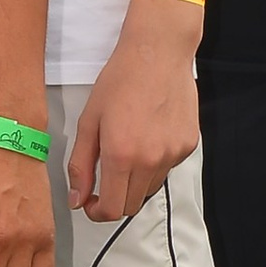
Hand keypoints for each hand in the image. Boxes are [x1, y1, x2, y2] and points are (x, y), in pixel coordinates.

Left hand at [70, 5, 200, 223]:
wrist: (158, 53)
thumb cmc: (120, 80)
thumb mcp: (89, 121)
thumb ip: (80, 165)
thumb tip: (77, 199)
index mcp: (121, 155)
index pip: (112, 209)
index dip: (98, 213)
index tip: (91, 204)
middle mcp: (151, 160)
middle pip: (132, 205)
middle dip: (115, 200)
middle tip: (104, 181)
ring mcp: (173, 154)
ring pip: (150, 188)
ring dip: (135, 182)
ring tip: (128, 149)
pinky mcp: (188, 146)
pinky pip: (167, 169)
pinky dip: (154, 163)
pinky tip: (149, 136)